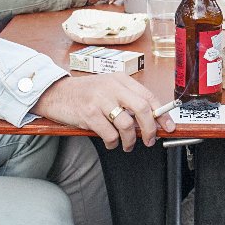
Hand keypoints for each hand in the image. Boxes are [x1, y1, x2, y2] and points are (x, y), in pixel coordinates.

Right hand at [34, 75, 175, 150]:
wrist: (57, 93)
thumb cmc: (85, 93)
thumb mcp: (109, 88)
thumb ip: (128, 99)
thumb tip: (150, 120)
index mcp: (121, 79)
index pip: (148, 96)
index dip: (162, 114)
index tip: (168, 126)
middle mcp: (112, 87)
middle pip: (142, 109)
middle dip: (149, 129)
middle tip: (149, 140)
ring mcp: (100, 100)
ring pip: (126, 125)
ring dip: (130, 140)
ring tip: (127, 145)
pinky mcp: (89, 114)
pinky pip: (109, 134)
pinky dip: (113, 143)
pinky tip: (110, 142)